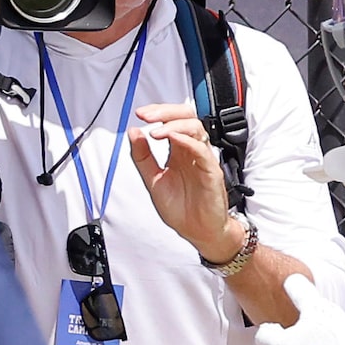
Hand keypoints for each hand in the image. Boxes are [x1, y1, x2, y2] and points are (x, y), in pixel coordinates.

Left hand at [128, 103, 239, 263]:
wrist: (199, 233)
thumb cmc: (183, 210)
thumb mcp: (154, 181)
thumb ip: (142, 157)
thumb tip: (133, 132)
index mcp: (178, 151)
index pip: (171, 120)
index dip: (156, 112)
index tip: (140, 114)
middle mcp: (191, 152)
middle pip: (186, 116)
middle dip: (165, 111)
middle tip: (146, 115)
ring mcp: (203, 160)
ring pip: (196, 127)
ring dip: (174, 124)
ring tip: (155, 131)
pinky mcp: (212, 171)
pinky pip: (201, 149)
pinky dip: (186, 140)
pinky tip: (172, 139)